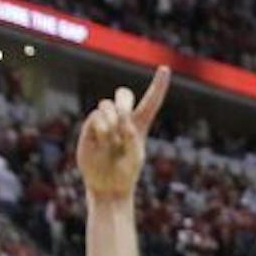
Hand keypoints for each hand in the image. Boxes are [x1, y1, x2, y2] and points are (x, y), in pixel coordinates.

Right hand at [76, 66, 169, 199]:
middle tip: (124, 115)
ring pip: (106, 104)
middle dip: (123, 100)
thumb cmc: (126, 173)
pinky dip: (102, 128)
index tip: (165, 69)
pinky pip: (95, 116)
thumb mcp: (135, 158)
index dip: (158, 85)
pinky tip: (103, 141)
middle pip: (123, 95)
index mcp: (139, 125)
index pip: (151, 101)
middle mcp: (122, 120)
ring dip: (112, 117)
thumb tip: (123, 123)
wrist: (107, 186)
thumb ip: (133, 140)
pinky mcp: (90, 127)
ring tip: (112, 137)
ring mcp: (105, 122)